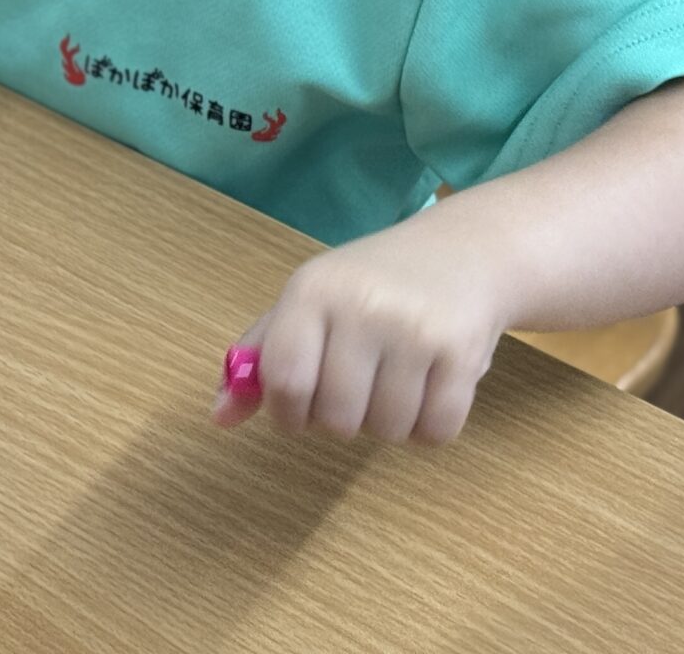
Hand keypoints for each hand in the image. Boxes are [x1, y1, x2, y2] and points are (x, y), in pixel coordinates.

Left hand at [214, 224, 507, 443]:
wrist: (464, 252)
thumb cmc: (371, 284)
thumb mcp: (308, 302)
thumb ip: (262, 358)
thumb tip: (219, 417)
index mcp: (312, 292)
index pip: (284, 377)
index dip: (286, 412)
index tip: (298, 411)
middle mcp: (362, 308)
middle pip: (336, 416)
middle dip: (340, 421)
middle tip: (353, 391)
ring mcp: (415, 331)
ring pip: (387, 430)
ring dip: (387, 425)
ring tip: (393, 383)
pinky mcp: (462, 354)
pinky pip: (435, 432)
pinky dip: (428, 429)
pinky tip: (427, 391)